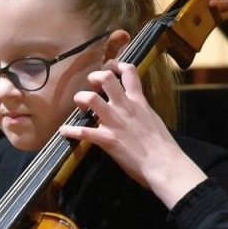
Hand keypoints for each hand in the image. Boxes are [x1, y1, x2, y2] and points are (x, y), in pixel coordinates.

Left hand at [61, 60, 204, 207]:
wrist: (164, 163)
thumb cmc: (163, 145)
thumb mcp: (153, 119)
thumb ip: (140, 111)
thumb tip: (134, 111)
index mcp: (139, 102)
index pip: (130, 73)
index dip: (118, 65)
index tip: (110, 66)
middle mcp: (125, 107)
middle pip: (107, 79)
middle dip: (95, 76)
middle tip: (91, 83)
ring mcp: (114, 122)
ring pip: (91, 99)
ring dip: (81, 97)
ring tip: (79, 103)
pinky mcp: (107, 139)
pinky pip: (83, 132)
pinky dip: (70, 131)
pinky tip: (63, 130)